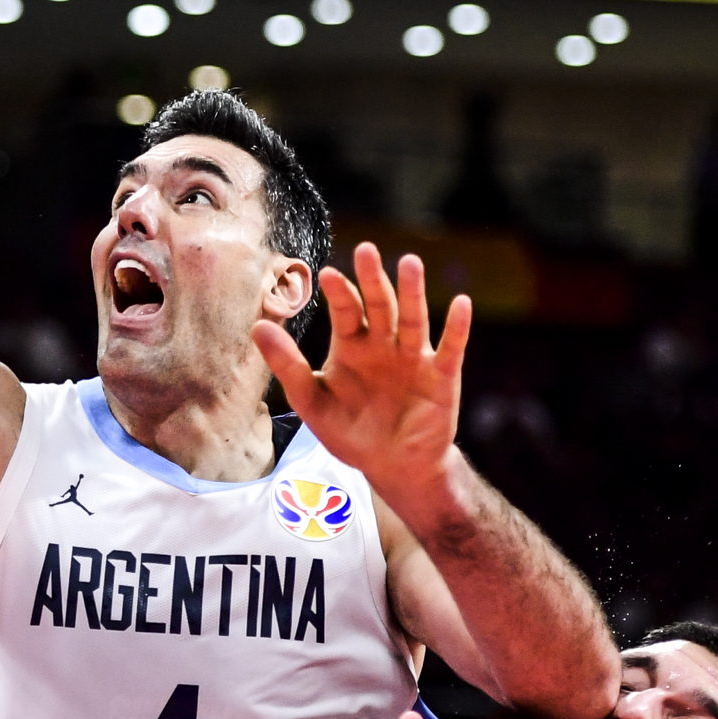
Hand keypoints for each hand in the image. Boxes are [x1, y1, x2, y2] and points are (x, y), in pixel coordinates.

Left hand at [255, 243, 472, 506]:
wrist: (393, 468)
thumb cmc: (351, 433)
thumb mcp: (312, 402)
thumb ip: (287, 365)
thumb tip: (256, 326)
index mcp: (353, 346)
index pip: (346, 311)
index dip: (339, 293)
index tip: (327, 274)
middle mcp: (384, 345)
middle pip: (380, 305)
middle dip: (372, 279)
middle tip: (365, 250)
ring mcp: (415, 358)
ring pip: (414, 319)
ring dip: (413, 292)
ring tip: (409, 262)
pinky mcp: (442, 377)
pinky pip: (451, 349)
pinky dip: (457, 328)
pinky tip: (461, 303)